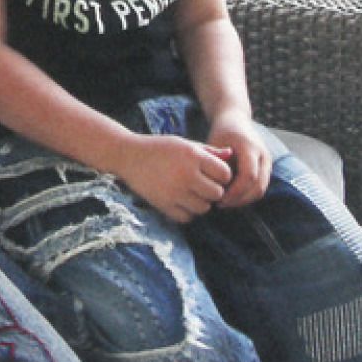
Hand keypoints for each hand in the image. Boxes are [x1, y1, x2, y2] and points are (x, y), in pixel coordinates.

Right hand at [117, 133, 233, 222]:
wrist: (129, 156)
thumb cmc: (161, 147)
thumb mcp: (186, 144)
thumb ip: (210, 151)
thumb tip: (231, 154)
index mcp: (193, 156)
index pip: (224, 174)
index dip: (223, 175)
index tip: (214, 174)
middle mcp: (186, 174)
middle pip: (216, 193)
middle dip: (214, 190)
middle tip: (204, 185)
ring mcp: (175, 192)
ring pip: (203, 208)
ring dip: (202, 203)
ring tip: (192, 193)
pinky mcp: (164, 205)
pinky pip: (187, 217)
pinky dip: (187, 212)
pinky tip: (181, 201)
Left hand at [208, 110, 271, 206]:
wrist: (236, 118)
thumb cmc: (222, 131)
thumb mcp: (214, 144)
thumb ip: (215, 165)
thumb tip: (213, 189)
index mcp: (250, 147)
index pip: (249, 176)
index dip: (235, 191)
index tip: (219, 198)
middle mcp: (263, 154)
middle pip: (258, 186)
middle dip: (240, 199)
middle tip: (221, 204)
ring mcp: (267, 161)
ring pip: (261, 189)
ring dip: (244, 200)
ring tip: (225, 202)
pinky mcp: (266, 167)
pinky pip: (260, 186)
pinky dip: (247, 195)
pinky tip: (231, 196)